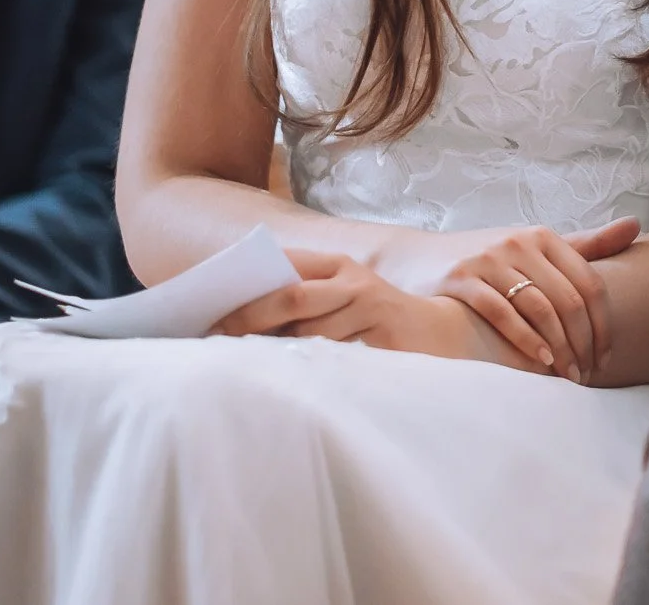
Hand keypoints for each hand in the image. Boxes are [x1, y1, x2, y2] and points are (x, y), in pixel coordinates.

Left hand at [209, 251, 490, 361]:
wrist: (440, 334)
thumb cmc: (373, 321)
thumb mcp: (341, 301)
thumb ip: (303, 303)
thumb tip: (236, 325)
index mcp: (336, 265)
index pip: (282, 268)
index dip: (244, 291)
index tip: (208, 315)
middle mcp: (352, 281)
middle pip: (290, 297)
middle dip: (249, 320)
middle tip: (215, 342)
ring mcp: (371, 307)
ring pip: (310, 331)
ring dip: (274, 351)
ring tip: (241, 368)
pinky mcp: (385, 336)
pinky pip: (338, 356)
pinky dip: (309, 369)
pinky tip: (288, 384)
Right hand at [423, 220, 638, 379]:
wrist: (420, 259)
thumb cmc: (491, 260)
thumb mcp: (536, 248)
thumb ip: (585, 244)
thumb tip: (636, 225)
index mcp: (544, 237)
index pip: (590, 285)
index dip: (604, 325)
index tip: (606, 357)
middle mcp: (520, 243)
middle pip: (569, 300)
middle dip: (584, 343)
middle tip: (588, 375)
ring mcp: (490, 259)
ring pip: (540, 307)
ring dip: (560, 348)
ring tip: (567, 376)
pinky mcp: (462, 278)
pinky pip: (502, 312)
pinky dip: (526, 340)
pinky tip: (541, 362)